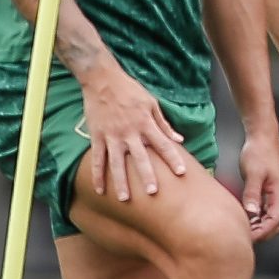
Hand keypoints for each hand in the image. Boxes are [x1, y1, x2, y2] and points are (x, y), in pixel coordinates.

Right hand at [78, 64, 188, 203]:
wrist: (102, 79)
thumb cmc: (130, 90)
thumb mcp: (151, 103)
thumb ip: (164, 124)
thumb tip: (180, 139)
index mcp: (145, 123)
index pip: (163, 143)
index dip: (172, 158)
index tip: (181, 172)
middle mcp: (130, 132)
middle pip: (140, 157)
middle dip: (147, 175)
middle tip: (153, 193)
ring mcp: (112, 135)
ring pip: (116, 163)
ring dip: (121, 181)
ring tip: (124, 199)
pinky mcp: (97, 136)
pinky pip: (97, 159)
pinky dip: (97, 175)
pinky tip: (100, 189)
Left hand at [238, 132, 278, 242]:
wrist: (263, 138)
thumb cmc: (259, 153)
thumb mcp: (253, 173)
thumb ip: (252, 193)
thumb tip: (251, 214)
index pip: (274, 222)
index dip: (261, 233)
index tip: (246, 238)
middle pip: (275, 226)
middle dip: (261, 234)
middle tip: (241, 238)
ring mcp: (277, 197)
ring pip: (271, 221)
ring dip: (258, 228)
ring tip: (241, 230)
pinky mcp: (269, 194)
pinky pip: (265, 213)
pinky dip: (256, 220)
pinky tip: (243, 219)